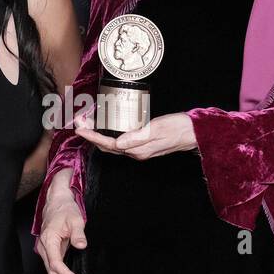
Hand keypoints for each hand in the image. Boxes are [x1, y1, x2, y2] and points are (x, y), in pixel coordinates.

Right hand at [34, 170, 91, 273]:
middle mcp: (44, 247)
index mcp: (49, 240)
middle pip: (53, 272)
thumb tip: (81, 245)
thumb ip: (78, 233)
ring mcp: (46, 251)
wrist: (57, 203)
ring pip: (52, 273)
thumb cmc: (65, 210)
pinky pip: (55, 269)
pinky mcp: (51, 252)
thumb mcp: (75, 219)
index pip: (55, 264)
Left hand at [72, 111, 196, 159]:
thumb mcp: (158, 130)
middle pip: (107, 146)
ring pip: (112, 144)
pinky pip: (120, 140)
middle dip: (91, 134)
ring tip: (88, 121)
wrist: (194, 133)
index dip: (92, 137)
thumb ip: (138, 137)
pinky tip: (107, 125)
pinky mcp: (143, 143)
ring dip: (98, 134)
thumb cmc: (178, 128)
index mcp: (137, 150)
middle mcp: (136, 152)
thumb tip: (118, 143)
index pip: (108, 145)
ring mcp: (139, 149)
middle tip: (80, 121)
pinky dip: (109, 133)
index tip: (79, 128)